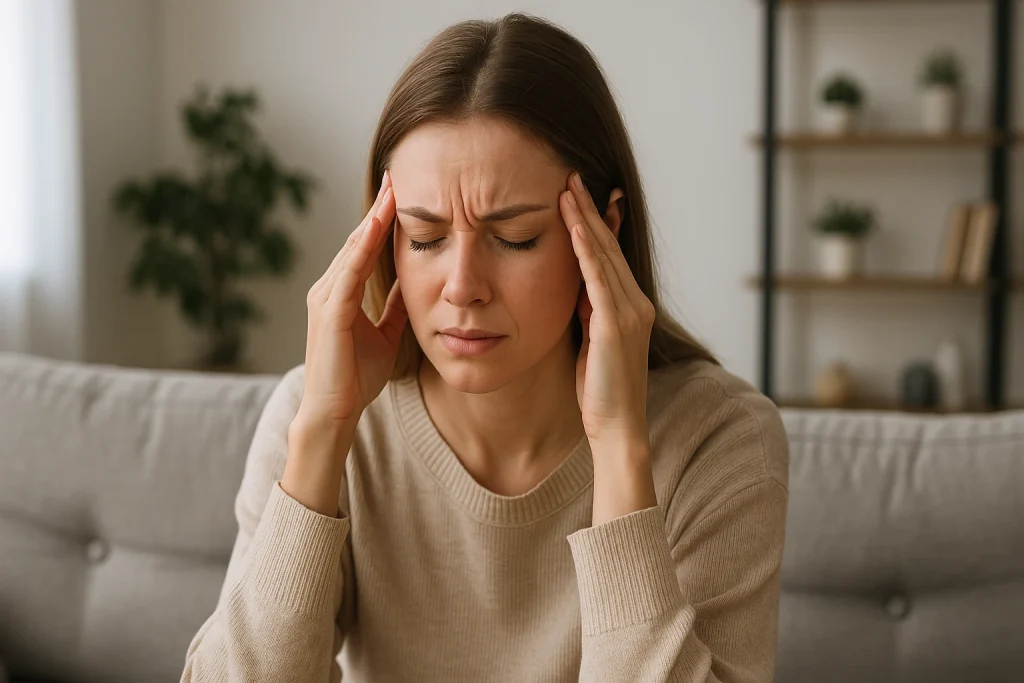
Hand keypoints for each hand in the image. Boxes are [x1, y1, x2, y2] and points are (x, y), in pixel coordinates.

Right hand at [296, 170, 407, 430]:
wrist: (334, 412)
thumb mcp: (386, 334)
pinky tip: (378, 226)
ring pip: (352, 249)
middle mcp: (329, 289)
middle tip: (397, 175)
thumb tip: (412, 283)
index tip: (402, 192)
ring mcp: (326, 298)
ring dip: (373, 219)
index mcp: (341, 293)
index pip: (365, 247)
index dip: (383, 219)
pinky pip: (349, 272)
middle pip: (358, 239)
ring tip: (393, 190)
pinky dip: (364, 247)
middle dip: (379, 208)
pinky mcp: (330, 313)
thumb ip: (394, 307)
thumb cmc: (356, 377)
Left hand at [559, 171, 654, 444]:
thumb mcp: (592, 342)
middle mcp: (636, 303)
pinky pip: (598, 278)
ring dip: (584, 220)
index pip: (610, 256)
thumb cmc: (600, 392)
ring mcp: (629, 312)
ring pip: (604, 255)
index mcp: (630, 307)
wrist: (616, 427)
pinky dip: (586, 249)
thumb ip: (589, 312)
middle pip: (609, 246)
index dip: (597, 224)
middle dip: (589, 210)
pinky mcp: (615, 324)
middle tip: (572, 176)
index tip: (581, 196)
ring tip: (568, 188)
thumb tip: (578, 287)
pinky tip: (574, 227)